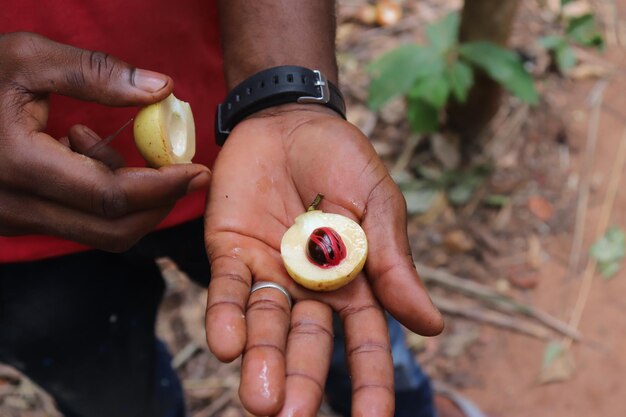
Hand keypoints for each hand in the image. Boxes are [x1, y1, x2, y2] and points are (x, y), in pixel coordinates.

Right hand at [0, 32, 210, 250]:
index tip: (198, 170)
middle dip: (160, 203)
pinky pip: (79, 221)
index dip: (163, 187)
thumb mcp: (27, 58)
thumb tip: (162, 89)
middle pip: (113, 230)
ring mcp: (13, 219)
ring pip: (99, 232)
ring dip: (130, 197)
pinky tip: (82, 148)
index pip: (111, 197)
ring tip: (104, 139)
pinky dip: (103, 196)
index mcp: (18, 165)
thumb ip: (96, 73)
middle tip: (186, 172)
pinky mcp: (17, 219)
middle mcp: (14, 206)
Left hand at [204, 104, 442, 415]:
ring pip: (265, 326)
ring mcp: (269, 272)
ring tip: (258, 400)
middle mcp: (309, 288)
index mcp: (354, 282)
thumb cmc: (343, 161)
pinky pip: (228, 290)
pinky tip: (225, 345)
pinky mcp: (230, 252)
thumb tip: (431, 326)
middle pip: (308, 343)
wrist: (289, 120)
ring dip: (261, 360)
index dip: (369, 383)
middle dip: (301, 380)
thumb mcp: (378, 205)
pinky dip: (226, 316)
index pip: (364, 341)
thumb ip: (395, 263)